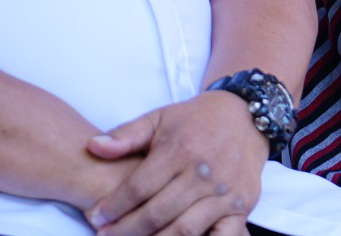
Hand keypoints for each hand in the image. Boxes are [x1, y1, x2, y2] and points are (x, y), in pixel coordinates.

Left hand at [85, 91, 268, 235]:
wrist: (247, 115)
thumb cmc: (197, 119)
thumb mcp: (160, 117)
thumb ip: (125, 134)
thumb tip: (93, 147)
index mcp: (179, 149)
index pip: (138, 188)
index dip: (113, 207)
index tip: (96, 218)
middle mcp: (203, 173)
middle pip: (156, 213)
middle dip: (125, 230)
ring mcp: (224, 192)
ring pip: (184, 230)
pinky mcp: (241, 205)